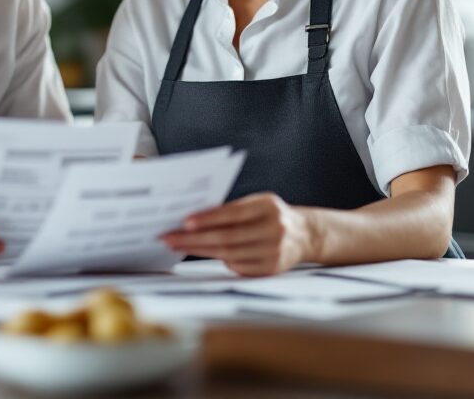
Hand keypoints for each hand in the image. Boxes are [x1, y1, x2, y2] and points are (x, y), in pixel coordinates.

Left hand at [161, 192, 315, 276]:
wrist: (304, 234)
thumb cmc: (270, 215)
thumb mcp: (257, 204)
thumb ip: (232, 210)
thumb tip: (194, 219)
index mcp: (268, 207)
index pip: (233, 213)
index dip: (208, 219)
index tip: (184, 222)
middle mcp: (273, 229)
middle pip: (227, 238)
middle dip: (194, 239)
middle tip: (169, 238)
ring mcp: (274, 252)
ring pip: (229, 255)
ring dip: (200, 251)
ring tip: (177, 246)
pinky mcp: (271, 269)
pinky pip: (238, 267)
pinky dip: (220, 260)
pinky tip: (203, 253)